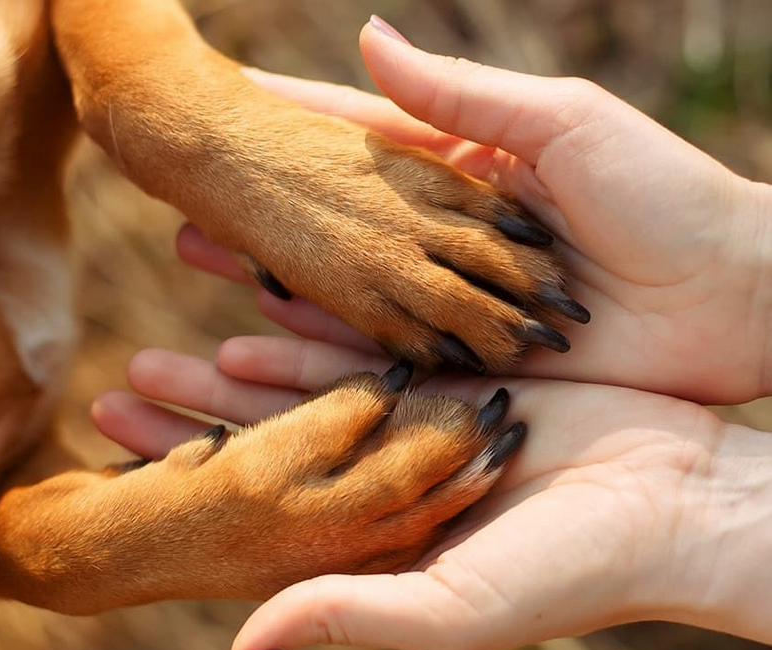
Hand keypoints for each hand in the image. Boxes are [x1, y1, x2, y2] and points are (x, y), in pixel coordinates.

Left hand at [93, 336, 771, 649]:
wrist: (677, 503)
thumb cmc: (574, 571)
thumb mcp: (453, 610)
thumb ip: (345, 615)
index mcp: (376, 541)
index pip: (258, 512)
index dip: (189, 482)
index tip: (119, 456)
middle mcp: (387, 483)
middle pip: (269, 447)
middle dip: (194, 419)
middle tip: (121, 387)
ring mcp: (421, 427)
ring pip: (308, 388)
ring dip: (241, 362)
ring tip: (174, 337)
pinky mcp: (459, 379)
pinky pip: (371, 344)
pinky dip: (315, 325)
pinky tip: (261, 300)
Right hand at [178, 18, 771, 402]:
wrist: (725, 296)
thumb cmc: (659, 194)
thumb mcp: (563, 124)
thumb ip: (464, 97)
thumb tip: (369, 38)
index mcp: (469, 175)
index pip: (364, 146)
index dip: (296, 129)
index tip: (232, 114)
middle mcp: (450, 239)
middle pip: (338, 225)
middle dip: (262, 216)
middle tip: (184, 209)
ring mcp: (456, 301)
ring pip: (348, 290)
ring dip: (273, 279)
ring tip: (201, 265)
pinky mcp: (471, 357)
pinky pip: (388, 348)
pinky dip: (328, 340)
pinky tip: (265, 331)